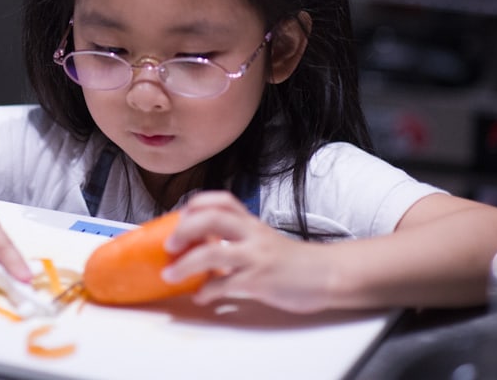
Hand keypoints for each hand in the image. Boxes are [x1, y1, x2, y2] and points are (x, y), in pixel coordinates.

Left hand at [162, 191, 333, 313]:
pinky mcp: (259, 281)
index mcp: (252, 223)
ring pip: (213, 253)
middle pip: (211, 219)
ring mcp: (256, 257)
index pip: (222, 201)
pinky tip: (202, 296)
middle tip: (169, 244)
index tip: (180, 214)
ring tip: (171, 274)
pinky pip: (226, 285)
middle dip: (184, 230)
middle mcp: (252, 235)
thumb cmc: (293, 261)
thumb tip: (204, 248)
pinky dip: (208, 292)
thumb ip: (239, 239)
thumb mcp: (264, 241)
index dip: (197, 204)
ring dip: (185, 265)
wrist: (326, 275)